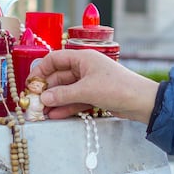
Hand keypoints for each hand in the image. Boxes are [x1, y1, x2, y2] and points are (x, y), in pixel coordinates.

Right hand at [27, 49, 159, 122]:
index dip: (41, 70)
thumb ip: (63, 94)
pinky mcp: (94, 96)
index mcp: (83, 57)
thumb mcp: (87, 90)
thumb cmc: (117, 88)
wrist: (142, 102)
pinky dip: (66, 107)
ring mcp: (90, 82)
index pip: (55, 59)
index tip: (31, 84)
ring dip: (55, 101)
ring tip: (42, 114)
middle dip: (47, 90)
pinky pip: (75, 100)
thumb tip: (44, 99)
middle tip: (34, 104)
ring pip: (66, 91)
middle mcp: (85, 68)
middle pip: (59, 77)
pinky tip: (55, 116)